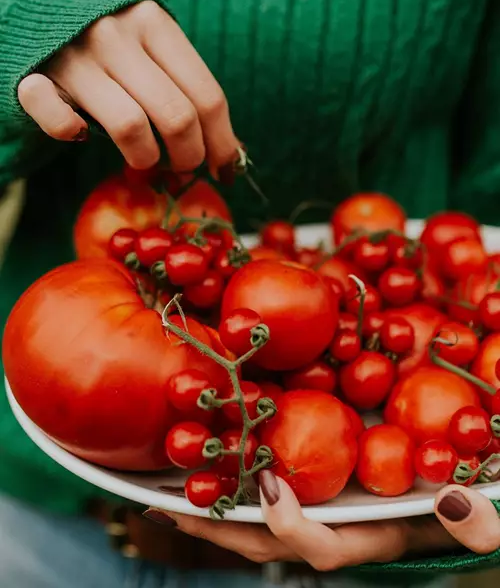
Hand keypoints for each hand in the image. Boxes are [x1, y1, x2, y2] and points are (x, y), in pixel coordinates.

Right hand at [17, 1, 238, 176]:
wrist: (42, 21)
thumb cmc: (117, 51)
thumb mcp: (157, 56)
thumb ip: (190, 94)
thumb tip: (234, 159)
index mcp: (155, 24)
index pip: (208, 97)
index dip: (222, 144)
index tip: (224, 171)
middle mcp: (115, 35)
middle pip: (177, 117)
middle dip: (189, 157)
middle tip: (182, 167)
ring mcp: (74, 56)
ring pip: (131, 128)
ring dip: (146, 158)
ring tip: (144, 159)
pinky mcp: (33, 80)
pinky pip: (62, 125)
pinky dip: (73, 136)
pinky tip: (81, 134)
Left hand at [145, 471, 499, 570]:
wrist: (453, 509)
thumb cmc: (463, 519)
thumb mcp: (484, 524)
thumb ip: (478, 526)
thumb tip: (456, 500)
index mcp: (364, 541)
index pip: (320, 548)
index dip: (291, 525)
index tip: (270, 484)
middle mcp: (331, 534)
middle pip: (265, 543)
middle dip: (219, 530)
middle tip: (170, 504)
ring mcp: (317, 519)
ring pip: (254, 526)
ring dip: (212, 513)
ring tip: (167, 494)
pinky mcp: (310, 499)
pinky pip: (260, 502)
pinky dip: (229, 492)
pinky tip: (204, 471)